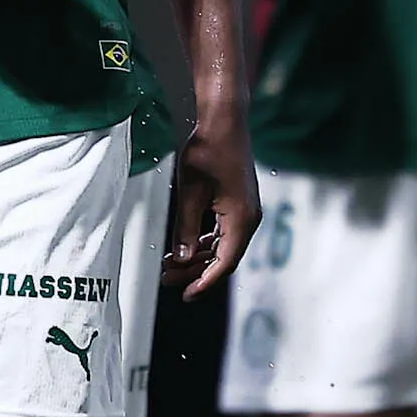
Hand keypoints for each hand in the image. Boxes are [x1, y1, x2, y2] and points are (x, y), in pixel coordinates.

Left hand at [167, 117, 260, 299]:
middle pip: (223, 258)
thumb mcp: (190, 193)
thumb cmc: (209, 150)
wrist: (225, 122)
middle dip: (195, 271)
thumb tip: (181, 258)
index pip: (225, 263)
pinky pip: (222, 233)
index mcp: (242, 220)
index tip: (186, 294)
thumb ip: (185, 228)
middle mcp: (248, 219)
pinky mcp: (238, 204)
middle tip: (167, 279)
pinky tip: (184, 246)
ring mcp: (245, 211)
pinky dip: (203, 242)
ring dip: (197, 257)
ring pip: (222, 247)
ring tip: (170, 264)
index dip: (204, 282)